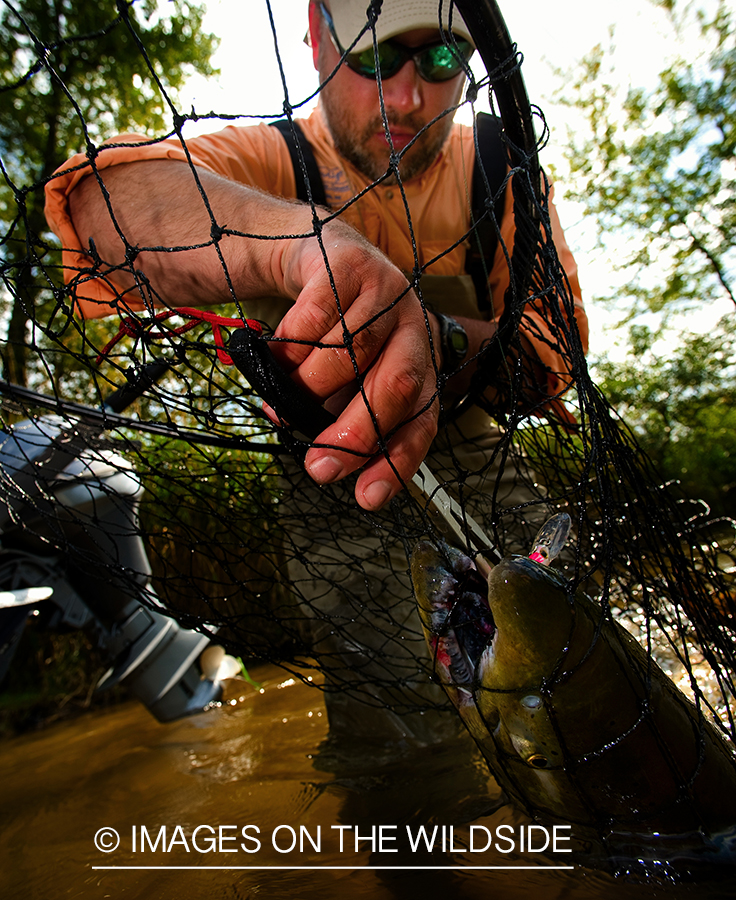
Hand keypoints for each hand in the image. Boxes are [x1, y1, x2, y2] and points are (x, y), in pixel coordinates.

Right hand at [272, 223, 440, 510]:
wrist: (318, 256)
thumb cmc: (336, 331)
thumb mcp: (351, 377)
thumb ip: (344, 415)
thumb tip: (323, 461)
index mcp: (421, 364)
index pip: (422, 420)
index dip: (397, 462)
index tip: (366, 498)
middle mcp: (413, 328)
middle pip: (395, 385)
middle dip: (356, 433)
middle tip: (318, 465)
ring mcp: (386, 293)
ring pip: (348, 353)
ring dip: (307, 389)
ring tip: (280, 404)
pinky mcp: (350, 264)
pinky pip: (314, 318)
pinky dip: (288, 348)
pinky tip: (275, 357)